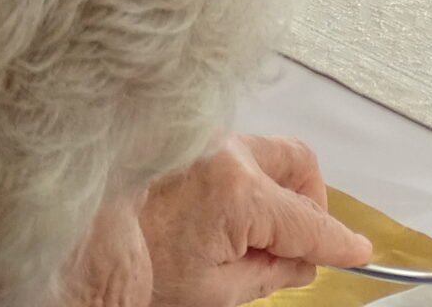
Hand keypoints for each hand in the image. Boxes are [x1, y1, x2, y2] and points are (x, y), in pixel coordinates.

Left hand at [69, 134, 375, 306]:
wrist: (75, 246)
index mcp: (237, 195)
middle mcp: (225, 154)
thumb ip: (270, 274)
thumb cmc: (129, 269)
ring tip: (251, 232)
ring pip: (268, 150)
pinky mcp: (183, 140)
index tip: (356, 252)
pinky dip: (242, 177)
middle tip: (299, 241)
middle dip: (310, 201)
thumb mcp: (212, 294)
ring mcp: (202, 141)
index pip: (308, 221)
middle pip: (299, 163)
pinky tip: (220, 212)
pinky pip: (234, 148)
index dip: (338, 242)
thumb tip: (304, 262)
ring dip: (274, 187)